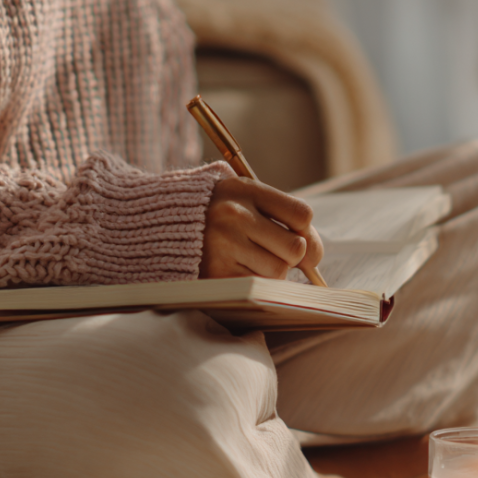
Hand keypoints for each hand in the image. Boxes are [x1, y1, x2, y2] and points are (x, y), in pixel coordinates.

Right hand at [200, 176, 323, 279]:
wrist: (162, 226)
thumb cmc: (217, 213)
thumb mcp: (245, 199)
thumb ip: (282, 218)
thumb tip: (315, 256)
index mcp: (245, 190)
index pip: (302, 215)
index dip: (305, 230)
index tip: (293, 232)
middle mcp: (235, 216)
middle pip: (296, 248)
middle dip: (292, 255)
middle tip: (272, 250)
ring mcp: (224, 246)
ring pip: (279, 272)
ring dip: (272, 271)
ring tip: (250, 258)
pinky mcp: (217, 274)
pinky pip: (258, 286)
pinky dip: (255, 282)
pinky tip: (238, 269)